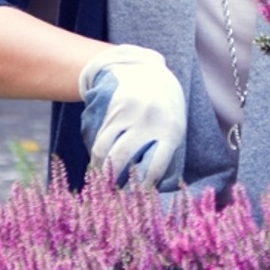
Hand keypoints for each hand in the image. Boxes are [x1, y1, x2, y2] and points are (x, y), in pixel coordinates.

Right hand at [78, 45, 185, 187]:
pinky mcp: (114, 108)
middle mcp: (149, 121)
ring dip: (98, 168)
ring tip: (99, 179)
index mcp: (171, 131)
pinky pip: (100, 136)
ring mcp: (129, 113)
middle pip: (122, 157)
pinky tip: (98, 161)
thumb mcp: (172, 128)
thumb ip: (162, 152)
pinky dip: (97, 152)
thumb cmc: (165, 111)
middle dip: (111, 179)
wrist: (150, 73)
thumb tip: (145, 186)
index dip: (144, 185)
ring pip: (104, 148)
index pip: (155, 166)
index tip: (138, 195)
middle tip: (108, 192)